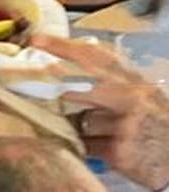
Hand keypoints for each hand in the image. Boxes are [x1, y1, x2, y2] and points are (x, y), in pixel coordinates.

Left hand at [31, 34, 168, 190]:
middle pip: (81, 84)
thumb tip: (62, 70)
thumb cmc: (156, 125)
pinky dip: (89, 147)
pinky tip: (104, 148)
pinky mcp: (119, 152)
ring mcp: (125, 126)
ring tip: (103, 130)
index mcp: (133, 81)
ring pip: (81, 120)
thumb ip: (109, 82)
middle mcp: (131, 98)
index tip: (36, 39)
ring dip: (82, 127)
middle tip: (47, 81)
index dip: (63, 46)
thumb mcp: (140, 96)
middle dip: (61, 85)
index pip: (94, 56)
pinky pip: (87, 145)